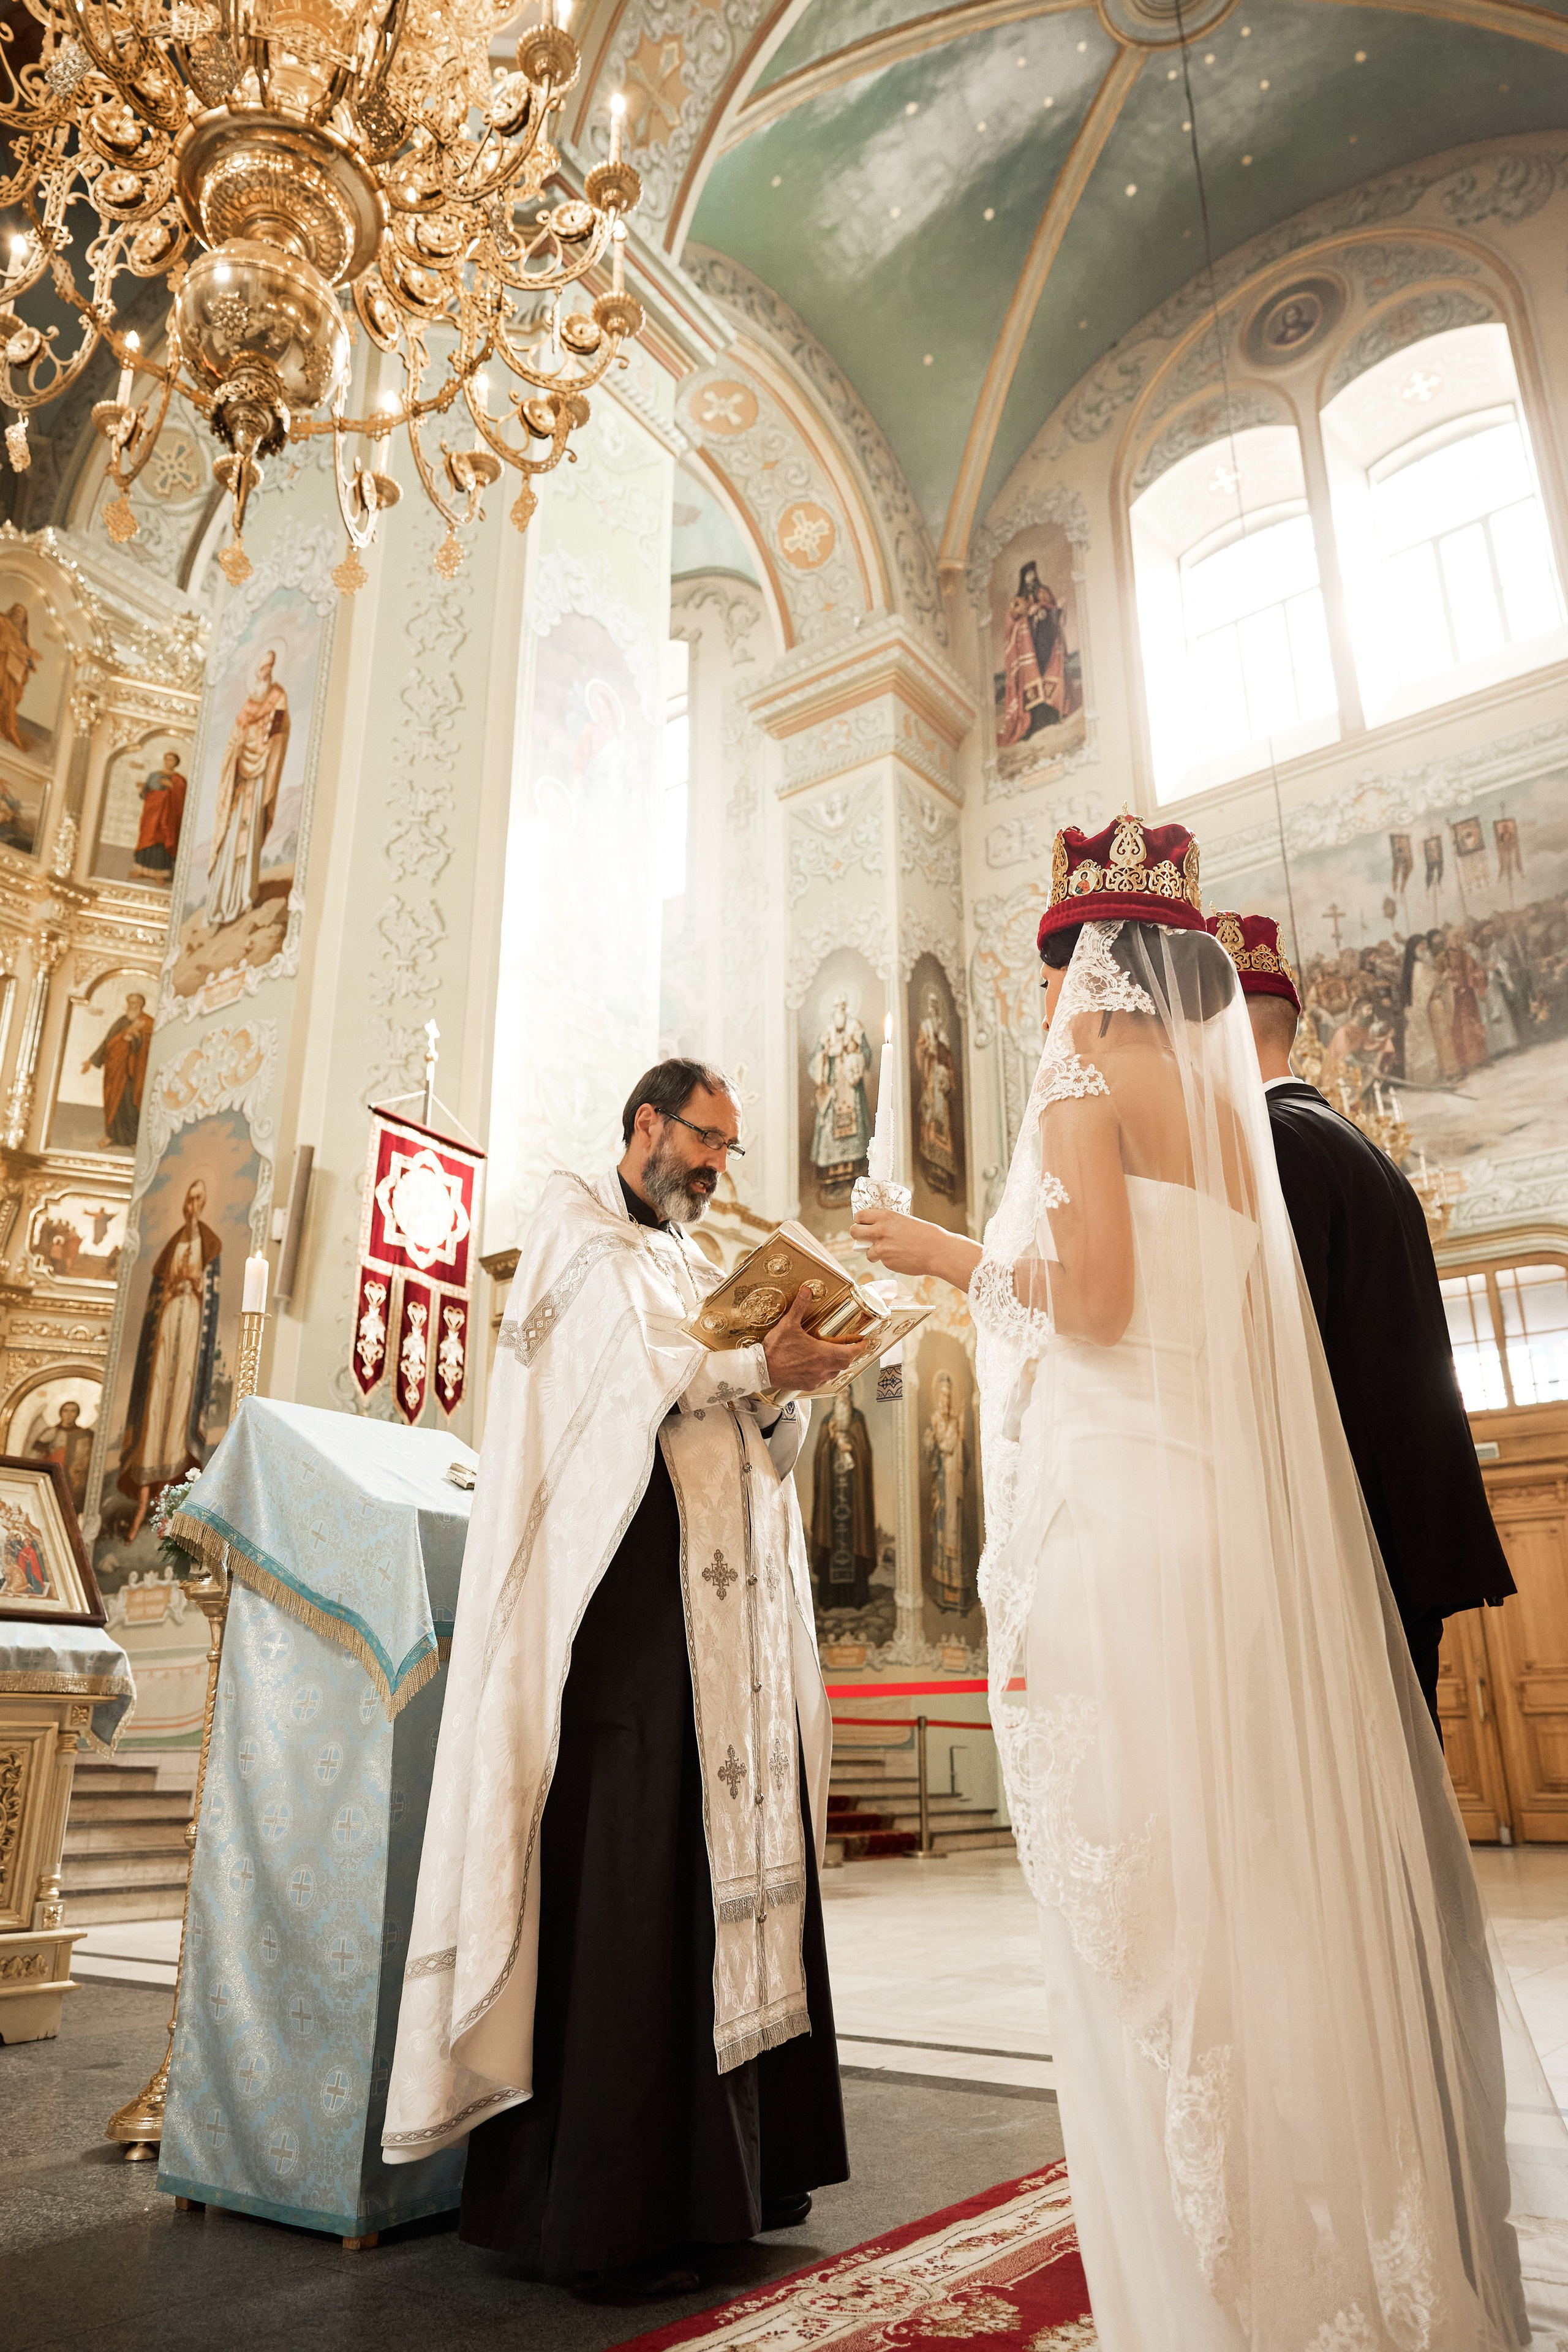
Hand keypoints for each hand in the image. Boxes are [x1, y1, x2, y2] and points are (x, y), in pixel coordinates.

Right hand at [763, 1284, 865, 1393]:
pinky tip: (819, 1367)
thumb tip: (807, 1290)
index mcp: (822, 1354)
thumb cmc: (775, 1348)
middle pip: (845, 1363)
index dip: (860, 1347)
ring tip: (835, 1355)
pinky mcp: (806, 1385)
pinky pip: (823, 1380)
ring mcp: (814, 1379)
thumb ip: (800, 1306)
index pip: (850, 1352)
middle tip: (851, 1346)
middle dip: (850, 1354)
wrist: (760, 1369)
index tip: (864, 1342)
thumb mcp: (788, 1324)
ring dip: (838, 1364)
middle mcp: (822, 1368)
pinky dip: (826, 1373)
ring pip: (834, 1373)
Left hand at [852, 1208, 982, 1293]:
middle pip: (854, 1231)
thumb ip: (888, 1223)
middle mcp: (880, 1231)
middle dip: (857, 1235)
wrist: (937, 1251)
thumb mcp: (905, 1221)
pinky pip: (880, 1260)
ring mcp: (881, 1248)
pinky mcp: (886, 1262)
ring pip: (865, 1251)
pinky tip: (899, 1257)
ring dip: (873, 1251)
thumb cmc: (926, 1235)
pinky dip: (887, 1260)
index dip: (859, 1220)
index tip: (862, 1224)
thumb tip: (875, 1228)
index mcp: (886, 1217)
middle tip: (863, 1238)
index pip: (860, 1215)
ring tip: (887, 1250)